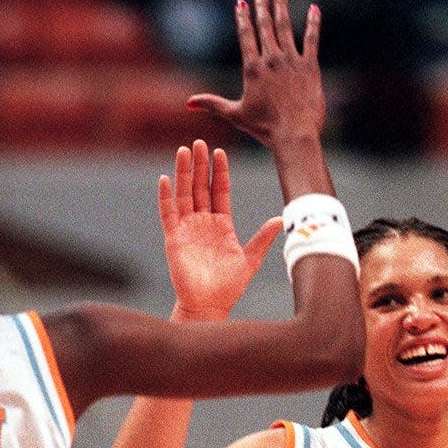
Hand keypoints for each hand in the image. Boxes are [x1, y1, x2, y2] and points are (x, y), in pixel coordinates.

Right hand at [158, 139, 281, 320]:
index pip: (220, 191)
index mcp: (222, 224)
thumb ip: (263, 238)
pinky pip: (168, 214)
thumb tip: (282, 219)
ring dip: (183, 173)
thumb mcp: (250, 259)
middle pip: (200, 187)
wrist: (209, 305)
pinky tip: (165, 179)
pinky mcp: (173, 239)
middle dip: (200, 165)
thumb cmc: (229, 286)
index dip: (220, 172)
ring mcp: (187, 229)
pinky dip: (165, 197)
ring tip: (184, 151)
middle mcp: (203, 222)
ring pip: (184, 194)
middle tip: (200, 142)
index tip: (220, 152)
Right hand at [187, 0, 323, 150]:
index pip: (246, 35)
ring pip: (285, 26)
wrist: (294, 135)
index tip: (242, 3)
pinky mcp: (310, 66)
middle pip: (265, 26)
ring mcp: (291, 61)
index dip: (243, 17)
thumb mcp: (235, 115)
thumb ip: (212, 104)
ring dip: (282, 6)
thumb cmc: (264, 128)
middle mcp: (271, 59)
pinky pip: (311, 39)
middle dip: (262, 6)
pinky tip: (314, 8)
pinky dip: (313, 22)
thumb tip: (188, 103)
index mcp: (252, 69)